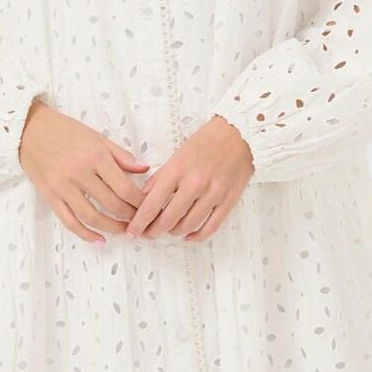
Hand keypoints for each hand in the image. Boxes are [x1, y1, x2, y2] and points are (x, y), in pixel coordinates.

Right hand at [18, 99, 149, 243]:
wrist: (29, 130)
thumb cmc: (65, 130)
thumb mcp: (96, 136)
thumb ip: (121, 155)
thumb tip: (144, 169)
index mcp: (95, 156)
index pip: (124, 187)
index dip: (140, 202)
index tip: (148, 206)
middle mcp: (80, 173)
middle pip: (112, 204)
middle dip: (130, 216)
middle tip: (140, 220)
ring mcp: (63, 187)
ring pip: (92, 217)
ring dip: (112, 228)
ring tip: (124, 231)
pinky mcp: (50, 196)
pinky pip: (69, 221)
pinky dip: (86, 234)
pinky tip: (99, 239)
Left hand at [123, 114, 253, 242]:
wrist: (239, 134)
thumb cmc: (207, 141)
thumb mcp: (177, 155)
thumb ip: (160, 177)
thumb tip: (145, 196)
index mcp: (177, 170)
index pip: (152, 204)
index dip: (140, 222)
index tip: (133, 230)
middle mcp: (195, 183)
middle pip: (168, 219)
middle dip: (154, 231)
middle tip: (148, 234)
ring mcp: (213, 193)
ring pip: (188, 225)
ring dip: (174, 232)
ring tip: (168, 230)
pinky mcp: (229, 201)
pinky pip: (210, 227)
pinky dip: (197, 236)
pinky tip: (188, 235)